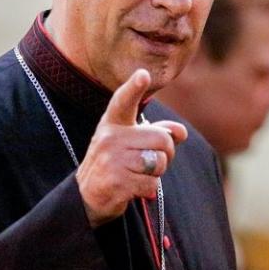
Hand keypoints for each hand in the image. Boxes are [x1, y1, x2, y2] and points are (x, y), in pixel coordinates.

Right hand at [76, 69, 187, 226]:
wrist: (88, 194)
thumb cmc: (115, 162)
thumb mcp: (131, 142)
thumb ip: (156, 132)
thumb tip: (181, 132)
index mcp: (113, 122)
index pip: (123, 101)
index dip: (134, 88)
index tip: (143, 75)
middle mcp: (110, 137)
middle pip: (162, 139)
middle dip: (166, 153)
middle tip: (152, 161)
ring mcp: (112, 159)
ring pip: (159, 162)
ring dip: (156, 173)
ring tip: (137, 173)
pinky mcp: (116, 181)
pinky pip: (152, 183)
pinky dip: (148, 189)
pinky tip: (132, 187)